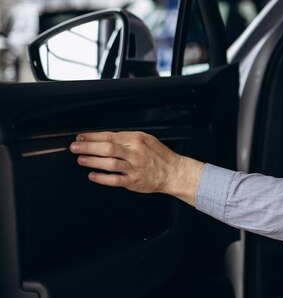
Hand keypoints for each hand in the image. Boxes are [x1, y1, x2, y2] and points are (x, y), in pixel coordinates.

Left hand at [71, 131, 203, 205]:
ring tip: (80, 159)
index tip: (81, 137)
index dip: (92, 136)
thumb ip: (127, 138)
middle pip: (107, 148)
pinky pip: (115, 180)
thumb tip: (106, 137)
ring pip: (109, 163)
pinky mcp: (133, 181)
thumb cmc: (159, 155)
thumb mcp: (146, 139)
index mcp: (136, 140)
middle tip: (74, 147)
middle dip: (88, 147)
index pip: (110, 135)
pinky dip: (102, 178)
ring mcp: (134, 168)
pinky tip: (92, 175)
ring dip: (92, 161)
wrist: (173, 172)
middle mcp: (135, 153)